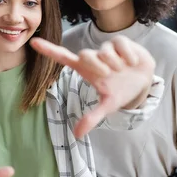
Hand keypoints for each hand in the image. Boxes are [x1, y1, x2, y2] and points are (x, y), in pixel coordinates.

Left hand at [30, 35, 155, 137]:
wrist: (143, 82)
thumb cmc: (120, 91)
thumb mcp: (107, 106)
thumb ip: (92, 118)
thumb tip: (77, 135)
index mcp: (85, 70)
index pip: (63, 57)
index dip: (48, 50)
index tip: (33, 42)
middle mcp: (93, 57)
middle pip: (84, 54)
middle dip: (97, 66)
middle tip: (108, 75)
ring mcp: (106, 48)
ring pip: (104, 51)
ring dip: (115, 64)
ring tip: (122, 70)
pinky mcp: (120, 42)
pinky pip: (119, 45)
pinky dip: (127, 56)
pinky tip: (131, 62)